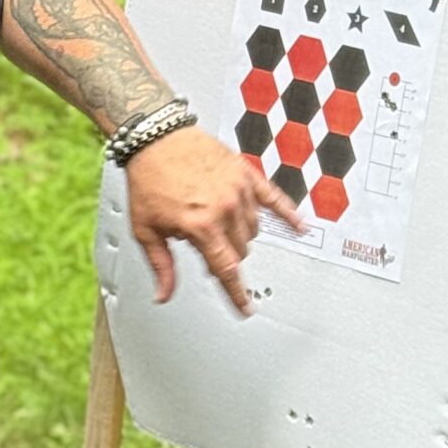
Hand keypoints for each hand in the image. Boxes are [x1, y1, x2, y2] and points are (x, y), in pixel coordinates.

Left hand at [123, 126, 299, 314]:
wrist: (156, 138)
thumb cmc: (149, 179)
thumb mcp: (146, 229)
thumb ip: (161, 265)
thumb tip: (163, 294)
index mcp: (201, 226)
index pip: (226, 270)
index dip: (236, 294)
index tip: (246, 309)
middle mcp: (225, 209)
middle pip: (240, 250)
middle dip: (225, 254)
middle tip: (206, 245)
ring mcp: (239, 190)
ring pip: (253, 229)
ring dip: (239, 235)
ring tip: (217, 222)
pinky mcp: (247, 174)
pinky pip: (275, 198)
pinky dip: (288, 213)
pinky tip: (300, 225)